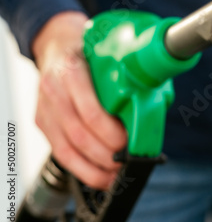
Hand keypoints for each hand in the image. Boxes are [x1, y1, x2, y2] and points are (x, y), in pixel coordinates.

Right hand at [33, 11, 127, 189]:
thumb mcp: (110, 53)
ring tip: (117, 175)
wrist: (57, 44)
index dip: (111, 132)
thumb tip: (159, 102)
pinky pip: (61, 154)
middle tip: (127, 160)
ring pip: (68, 149)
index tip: (129, 141)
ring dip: (95, 168)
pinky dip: (82, 170)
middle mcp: (54, 91)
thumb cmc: (90, 50)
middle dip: (107, 154)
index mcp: (73, 71)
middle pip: (80, 134)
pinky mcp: (43, 123)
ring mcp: (45, 109)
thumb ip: (129, 76)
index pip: (91, 111)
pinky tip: (101, 176)